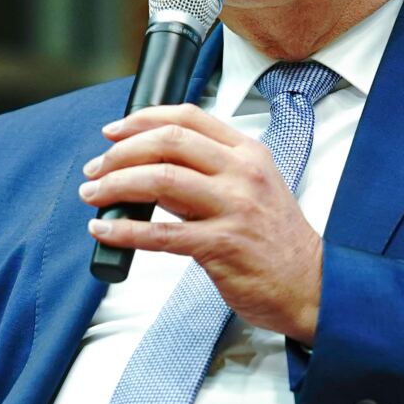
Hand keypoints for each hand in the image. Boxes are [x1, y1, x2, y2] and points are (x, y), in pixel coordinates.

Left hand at [78, 104, 324, 341]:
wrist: (310, 285)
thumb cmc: (277, 242)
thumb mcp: (252, 191)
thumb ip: (207, 176)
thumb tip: (151, 172)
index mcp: (248, 153)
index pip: (188, 118)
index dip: (143, 119)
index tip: (114, 131)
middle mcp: (242, 173)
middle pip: (168, 142)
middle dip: (121, 152)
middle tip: (96, 169)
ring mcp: (234, 207)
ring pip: (160, 180)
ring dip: (116, 185)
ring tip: (93, 196)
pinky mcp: (222, 244)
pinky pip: (161, 233)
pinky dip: (125, 230)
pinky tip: (105, 230)